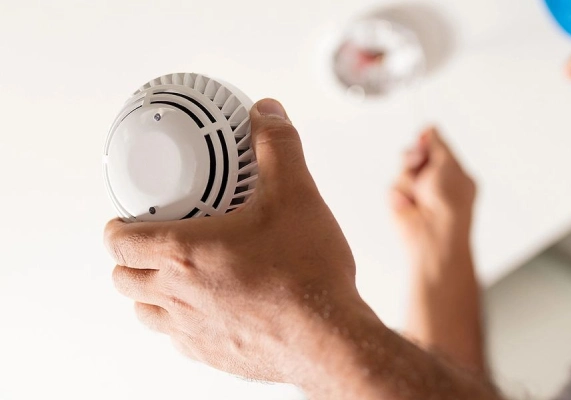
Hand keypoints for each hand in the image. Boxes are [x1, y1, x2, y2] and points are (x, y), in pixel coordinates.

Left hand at [104, 99, 363, 383]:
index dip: (117, 226)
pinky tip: (208, 308)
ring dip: (150, 293)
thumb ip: (277, 147)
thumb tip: (267, 114)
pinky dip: (181, 322)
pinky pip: (180, 339)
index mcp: (184, 254)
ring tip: (174, 276)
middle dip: (129, 258)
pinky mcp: (215, 355)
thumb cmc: (306, 275)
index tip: (127, 218)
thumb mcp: (296, 193)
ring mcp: (194, 331)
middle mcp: (179, 296)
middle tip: (152, 242)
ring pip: (147, 313)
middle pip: (125, 278)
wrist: (328, 336)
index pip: (120, 240)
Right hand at [390, 128, 476, 271]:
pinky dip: (402, 193)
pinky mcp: (401, 202)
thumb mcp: (450, 166)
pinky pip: (394, 186)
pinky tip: (410, 205)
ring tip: (420, 192)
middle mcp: (434, 181)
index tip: (423, 137)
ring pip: (403, 168)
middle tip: (419, 163)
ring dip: (409, 176)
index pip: (436, 147)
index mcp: (453, 173)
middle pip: (415, 153)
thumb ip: (438, 145)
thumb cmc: (451, 203)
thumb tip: (430, 129)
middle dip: (415, 156)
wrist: (435, 233)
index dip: (427, 140)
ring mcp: (417, 191)